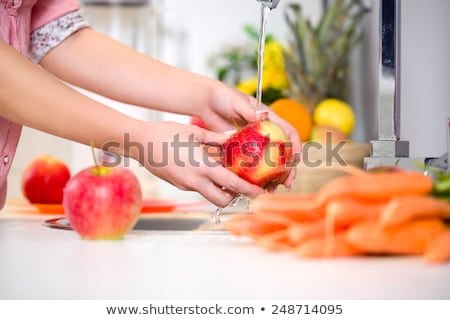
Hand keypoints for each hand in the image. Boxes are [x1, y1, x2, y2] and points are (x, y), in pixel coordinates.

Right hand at [129, 121, 264, 206]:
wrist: (140, 143)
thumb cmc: (166, 134)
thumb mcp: (196, 132)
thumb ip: (217, 140)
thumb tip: (233, 139)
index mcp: (203, 167)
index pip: (233, 184)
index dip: (249, 191)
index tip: (261, 193)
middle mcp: (195, 181)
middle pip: (222, 200)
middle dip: (235, 196)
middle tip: (243, 186)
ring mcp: (186, 185)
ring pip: (210, 196)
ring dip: (221, 190)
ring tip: (225, 174)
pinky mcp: (179, 185)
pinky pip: (199, 188)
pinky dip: (208, 183)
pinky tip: (208, 169)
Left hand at [198, 82, 301, 190]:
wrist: (206, 103)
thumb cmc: (222, 97)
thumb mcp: (237, 102)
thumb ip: (249, 110)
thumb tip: (264, 116)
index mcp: (269, 119)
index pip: (288, 132)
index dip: (295, 146)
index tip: (295, 160)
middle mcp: (265, 132)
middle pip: (282, 153)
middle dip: (288, 169)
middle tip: (287, 183)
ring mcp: (254, 143)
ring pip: (268, 162)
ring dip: (272, 177)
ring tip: (271, 190)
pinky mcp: (241, 150)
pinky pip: (251, 165)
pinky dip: (253, 177)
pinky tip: (253, 188)